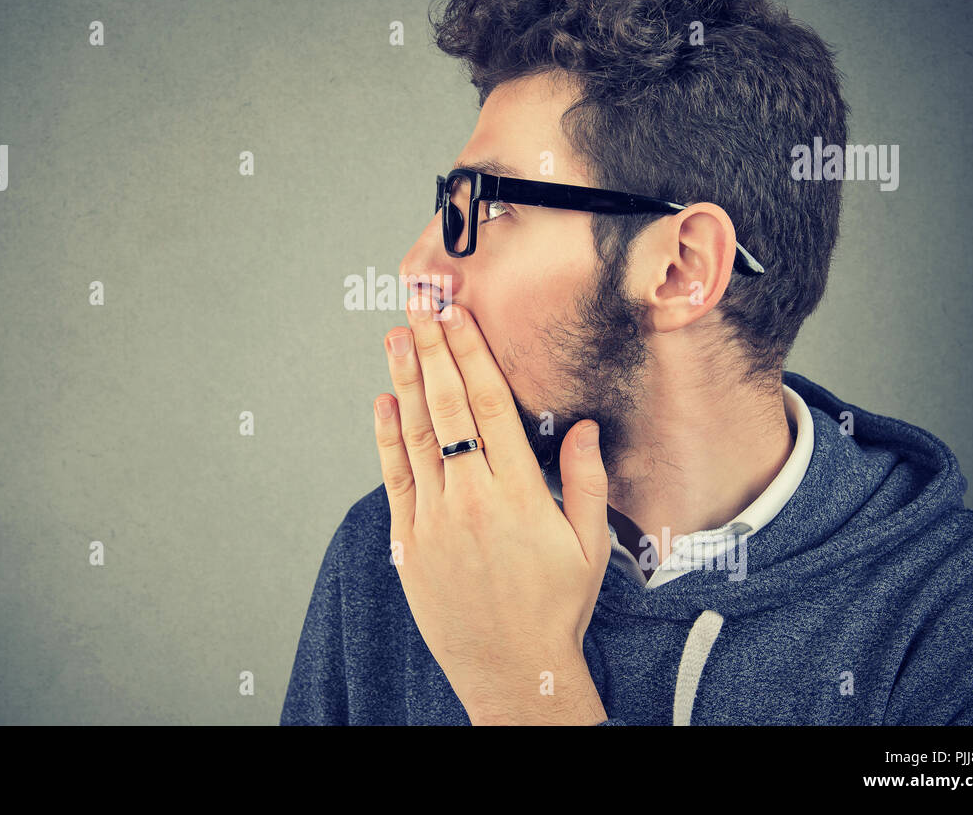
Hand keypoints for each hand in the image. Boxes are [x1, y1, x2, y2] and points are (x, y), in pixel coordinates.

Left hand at [372, 295, 611, 724]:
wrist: (510, 668)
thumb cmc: (555, 607)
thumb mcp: (590, 545)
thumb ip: (586, 480)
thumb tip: (582, 425)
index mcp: (519, 494)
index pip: (490, 405)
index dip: (471, 354)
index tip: (458, 315)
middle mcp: (471, 499)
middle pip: (447, 407)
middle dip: (432, 349)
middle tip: (418, 303)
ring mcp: (434, 519)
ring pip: (415, 435)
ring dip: (404, 381)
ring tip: (397, 336)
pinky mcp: (409, 541)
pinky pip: (394, 477)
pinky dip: (387, 436)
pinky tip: (382, 402)